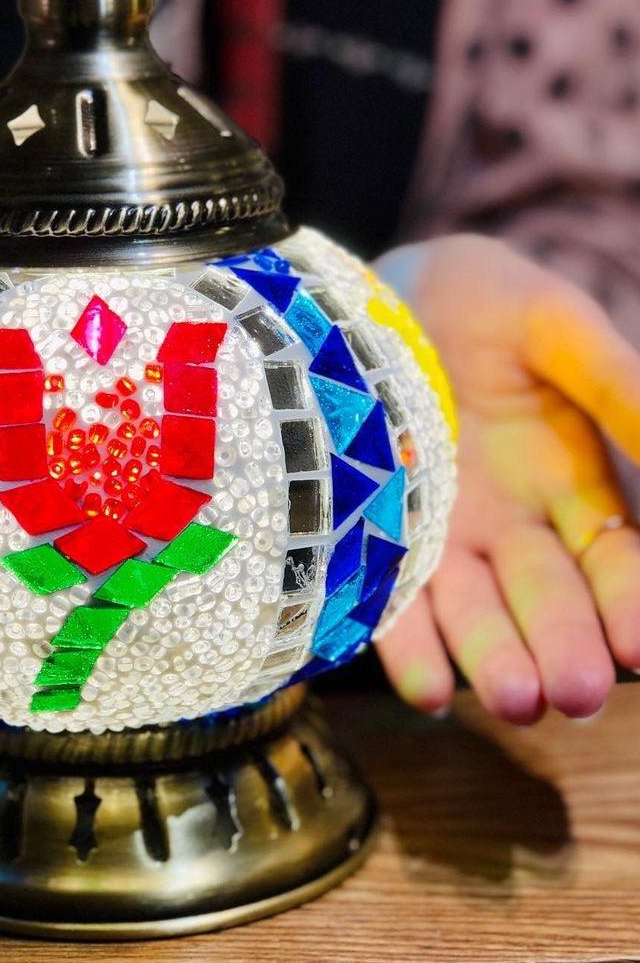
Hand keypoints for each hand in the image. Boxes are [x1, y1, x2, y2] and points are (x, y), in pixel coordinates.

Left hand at [376, 234, 639, 722]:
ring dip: (490, 657)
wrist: (386, 287)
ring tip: (511, 700)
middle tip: (571, 692)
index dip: (629, 603)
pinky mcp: (372, 528)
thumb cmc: (486, 300)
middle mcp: (509, 523)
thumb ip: (622, 388)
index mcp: (569, 482)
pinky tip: (423, 687)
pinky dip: (406, 643)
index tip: (638, 645)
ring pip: (472, 609)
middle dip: (562, 647)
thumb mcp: (561, 331)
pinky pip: (390, 594)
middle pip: (544, 599)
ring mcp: (439, 531)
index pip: (614, 561)